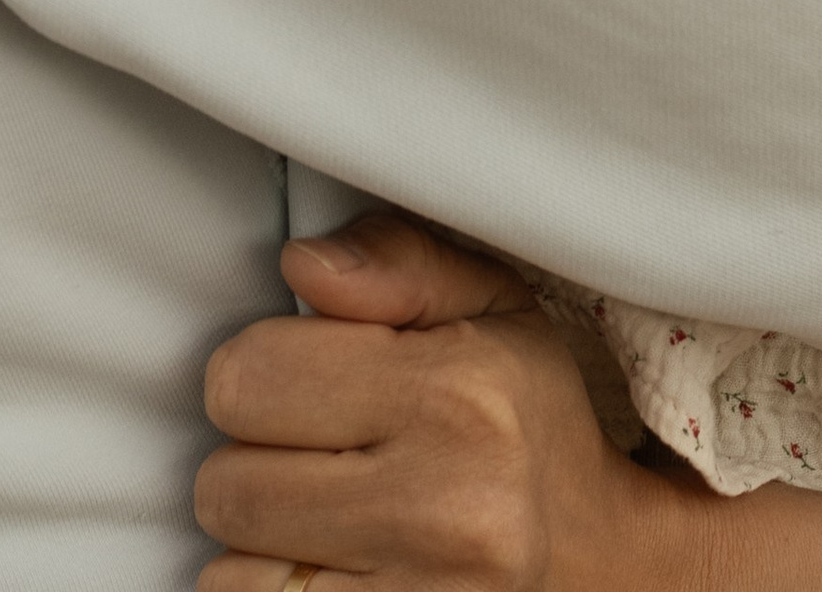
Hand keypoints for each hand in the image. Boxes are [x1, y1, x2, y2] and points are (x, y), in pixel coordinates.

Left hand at [198, 214, 689, 591]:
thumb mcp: (489, 304)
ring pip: (231, 569)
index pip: (249, 377)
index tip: (307, 377)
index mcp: (456, 395)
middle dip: (255, 460)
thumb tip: (301, 265)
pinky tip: (331, 562)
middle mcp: (438, 507)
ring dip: (263, 540)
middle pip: (225, 484)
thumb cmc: (528, 418)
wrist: (596, 556)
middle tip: (319, 452)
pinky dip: (274, 588)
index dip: (261, 369)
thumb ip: (396, 261)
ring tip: (328, 512)